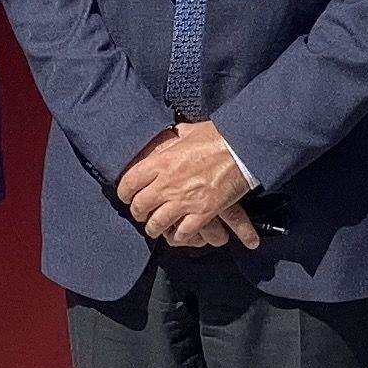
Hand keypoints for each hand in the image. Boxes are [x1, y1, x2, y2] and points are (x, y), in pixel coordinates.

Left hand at [117, 123, 254, 248]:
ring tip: (155, 229)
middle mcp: (168, 183)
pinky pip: (183, 232)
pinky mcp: (203, 212)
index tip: (127, 196)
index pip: (129, 182)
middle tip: (141, 214)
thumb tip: (171, 134)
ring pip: (157, 223)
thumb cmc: (219, 137)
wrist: (243, 149)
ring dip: (154, 228)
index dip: (124, 192)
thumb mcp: (190, 131)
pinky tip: (179, 235)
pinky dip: (179, 236)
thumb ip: (175, 138)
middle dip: (138, 213)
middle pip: (140, 206)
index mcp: (161, 161)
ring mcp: (184, 200)